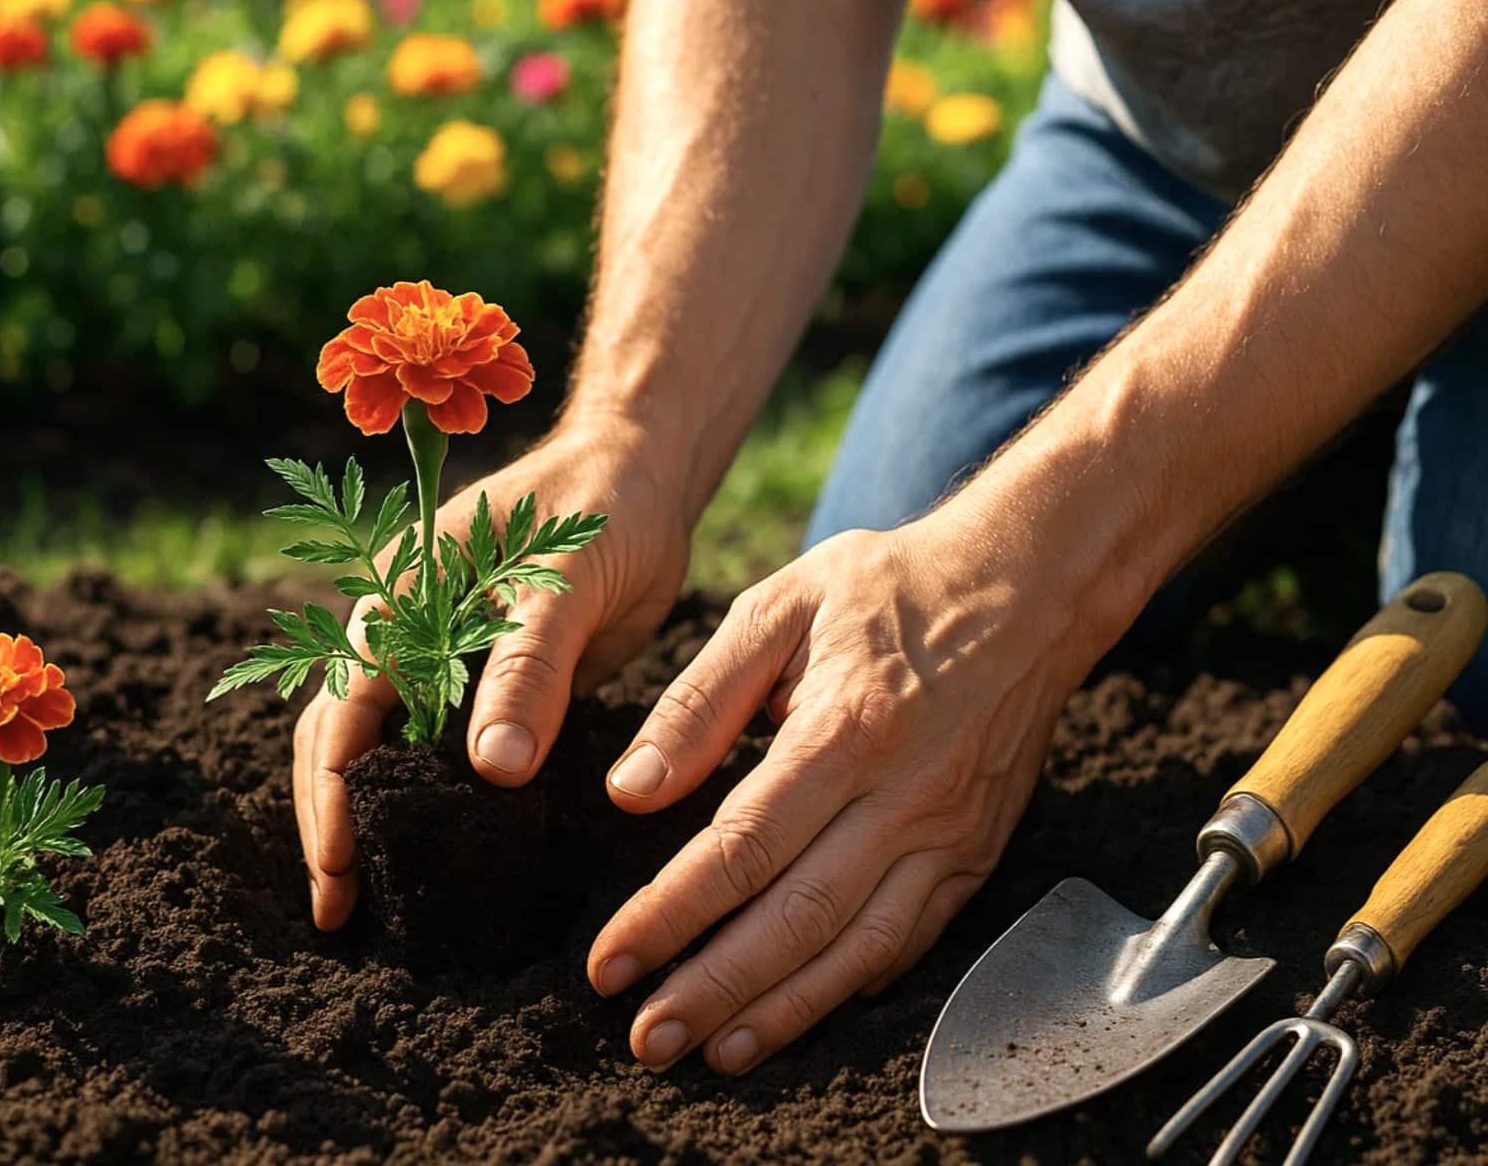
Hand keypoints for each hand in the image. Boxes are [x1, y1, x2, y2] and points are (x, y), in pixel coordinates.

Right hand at [293, 417, 693, 929]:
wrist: (642, 473)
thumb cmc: (599, 510)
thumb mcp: (564, 583)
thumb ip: (529, 668)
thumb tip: (492, 771)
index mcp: (399, 603)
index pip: (339, 714)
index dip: (332, 797)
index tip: (340, 871)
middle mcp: (403, 634)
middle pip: (339, 742)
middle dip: (332, 827)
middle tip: (342, 916)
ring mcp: (439, 661)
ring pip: (381, 753)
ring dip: (369, 823)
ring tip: (367, 907)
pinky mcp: (484, 684)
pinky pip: (439, 752)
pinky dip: (424, 804)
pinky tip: (432, 859)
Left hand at [586, 513, 1119, 1074]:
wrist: (1028, 586)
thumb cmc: (889, 588)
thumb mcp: (779, 607)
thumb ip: (700, 700)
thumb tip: (633, 790)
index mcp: (847, 730)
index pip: (741, 848)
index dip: (669, 915)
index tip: (611, 962)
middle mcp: (904, 797)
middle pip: (796, 918)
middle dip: (712, 988)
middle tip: (645, 1041)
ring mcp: (949, 835)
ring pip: (857, 949)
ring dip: (779, 1011)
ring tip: (711, 1052)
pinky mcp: (975, 854)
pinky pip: (911, 941)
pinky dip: (850, 987)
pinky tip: (796, 1014)